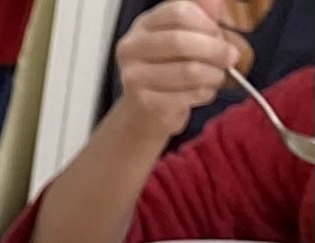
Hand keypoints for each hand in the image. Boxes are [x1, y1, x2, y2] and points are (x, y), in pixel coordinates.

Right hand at [115, 0, 246, 138]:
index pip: (178, 12)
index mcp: (143, 26)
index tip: (219, 31)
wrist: (143, 112)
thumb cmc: (167, 69)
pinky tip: (205, 92)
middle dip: (214, 49)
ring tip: (219, 76)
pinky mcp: (145, 105)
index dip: (205, 21)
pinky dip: (205, 93)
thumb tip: (218, 3)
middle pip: (180, 41)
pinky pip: (187, 95)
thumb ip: (199, 15)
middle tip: (231, 56)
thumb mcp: (181, 35)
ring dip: (213, 73)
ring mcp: (134, 79)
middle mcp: (132, 50)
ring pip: (187, 71)